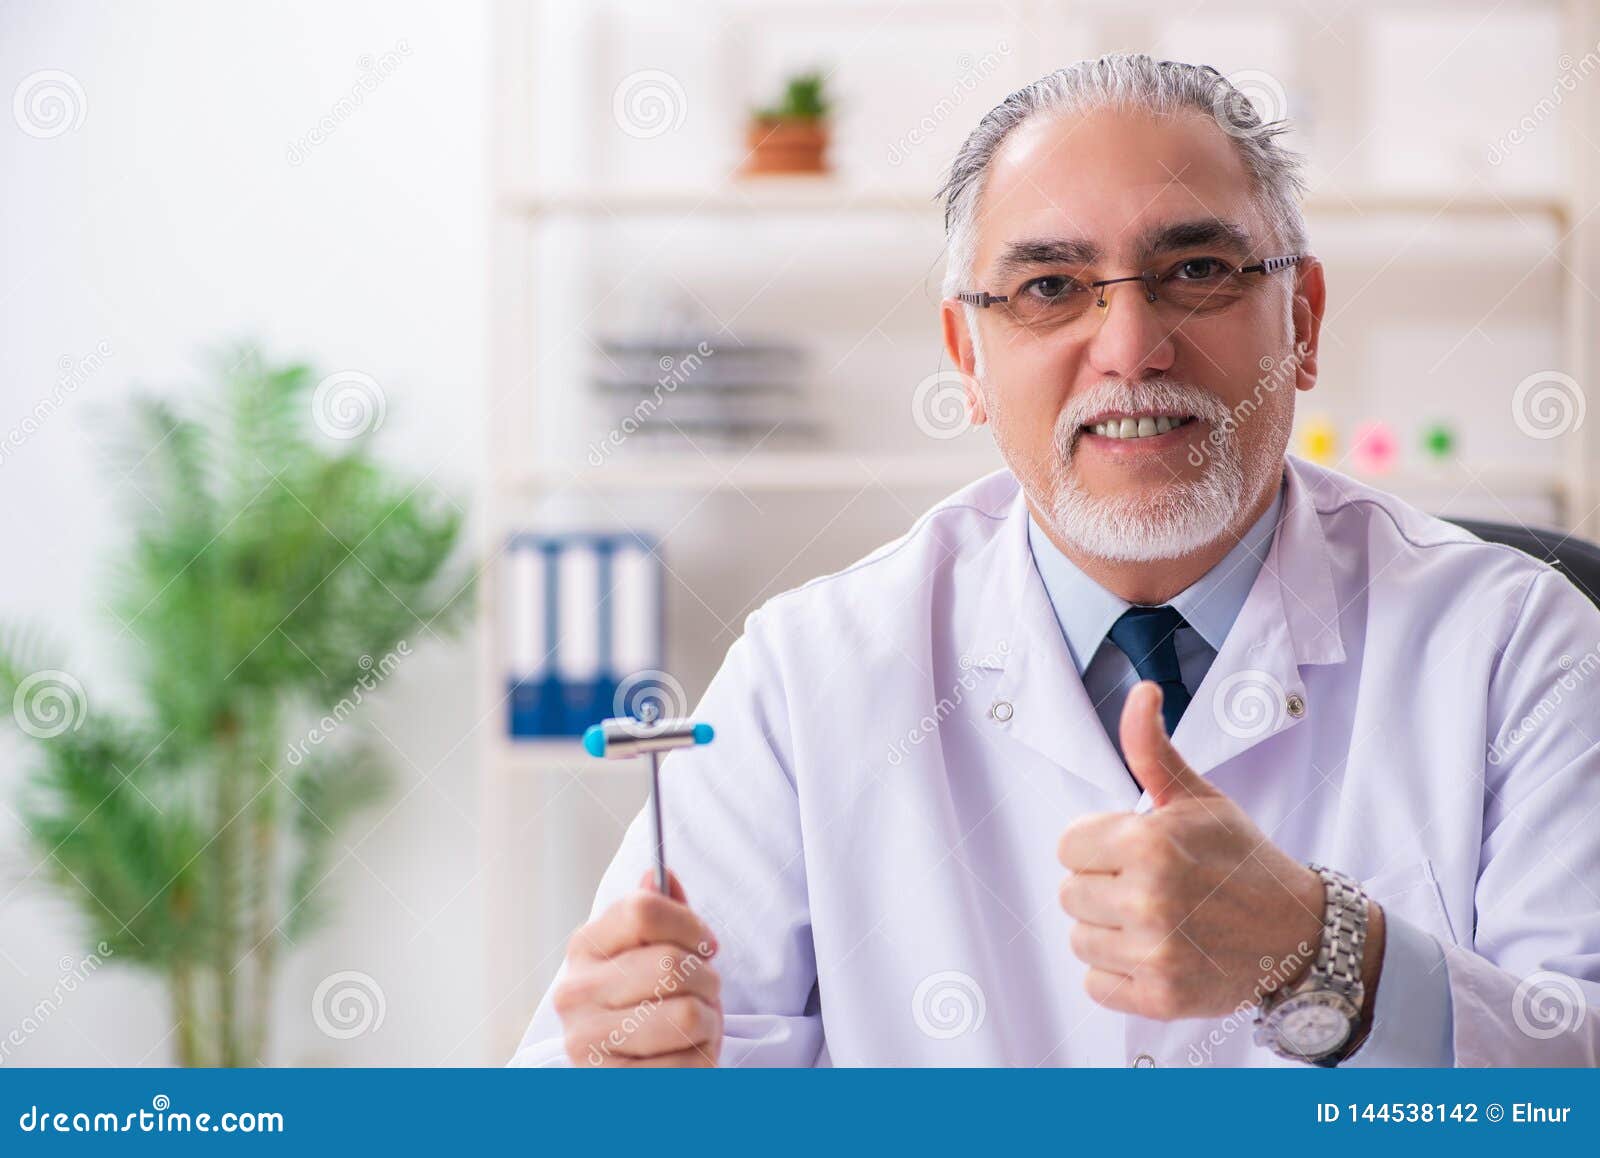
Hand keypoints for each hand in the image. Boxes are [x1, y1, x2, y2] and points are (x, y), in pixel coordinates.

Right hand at [553, 869, 723, 1066]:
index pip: (643, 910)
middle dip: (707, 979)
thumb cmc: (653, 1004)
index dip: (690, 925)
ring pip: (686, 1014)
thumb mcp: (657, 951)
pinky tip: (684, 1057)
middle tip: (705, 992)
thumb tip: (658, 873)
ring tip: (696, 1026)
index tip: (705, 944)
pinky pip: (686, 1063)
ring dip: (709, 1021)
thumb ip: (660, 912)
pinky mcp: (611, 1085)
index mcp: (585, 947)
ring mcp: (587, 1042)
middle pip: (671, 963)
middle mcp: (575, 992)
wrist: (636, 1075)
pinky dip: (701, 1060)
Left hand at [1056, 681, 1331, 1020]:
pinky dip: (1120, 975)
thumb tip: (1142, 691)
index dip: (1099, 847)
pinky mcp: (1159, 998)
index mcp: (1148, 843)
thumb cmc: (1241, 860)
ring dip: (1110, 933)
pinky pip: (1096, 985)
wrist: (1298, 932)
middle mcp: (1147, 899)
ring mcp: (1154, 953)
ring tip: (1158, 921)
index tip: (1135, 852)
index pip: (1067, 847)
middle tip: (1153, 887)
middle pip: (1069, 893)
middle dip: (1104, 888)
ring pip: (1080, 939)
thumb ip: (1151, 749)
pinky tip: (1158, 955)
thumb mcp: (1196, 798)